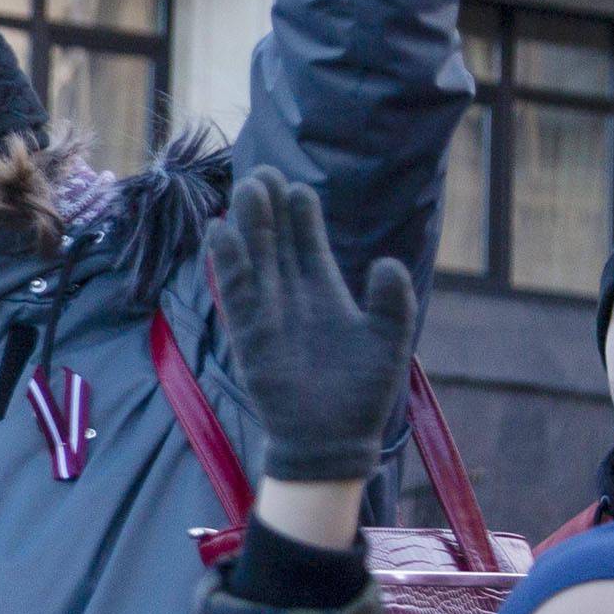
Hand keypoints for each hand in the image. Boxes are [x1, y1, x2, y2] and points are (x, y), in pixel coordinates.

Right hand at [202, 170, 416, 488]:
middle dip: (271, 209)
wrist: (332, 441)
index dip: (303, 216)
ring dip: (249, 227)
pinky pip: (236, 293)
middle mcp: (292, 297)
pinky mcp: (249, 336)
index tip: (298, 187)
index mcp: (325, 293)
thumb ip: (392, 303)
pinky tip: (220, 233)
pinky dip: (228, 264)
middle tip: (264, 173)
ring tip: (247, 190)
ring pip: (255, 260)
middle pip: (277, 243)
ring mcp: (267, 313)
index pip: (309, 244)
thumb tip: (387, 263)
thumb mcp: (389, 343)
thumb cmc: (362, 395)